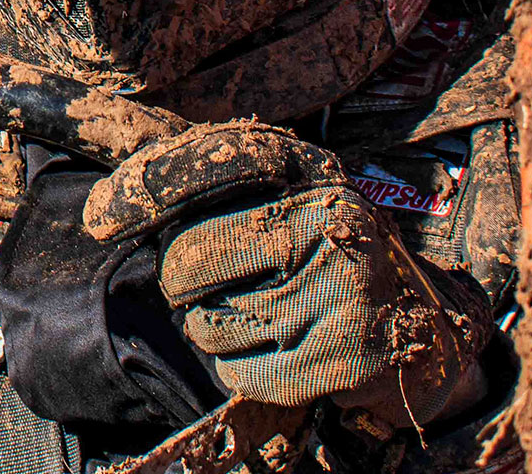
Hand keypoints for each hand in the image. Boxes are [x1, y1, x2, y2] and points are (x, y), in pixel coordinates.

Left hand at [83, 123, 483, 426]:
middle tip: (218, 286)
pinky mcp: (341, 357)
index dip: (151, 186)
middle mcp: (329, 223)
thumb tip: (114, 197)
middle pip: (190, 258)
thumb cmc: (335, 263)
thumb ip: (228, 194)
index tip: (99, 216)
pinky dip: (246, 370)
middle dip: (185, 281)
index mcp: (314, 178)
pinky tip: (285, 355)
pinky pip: (240, 372)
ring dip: (218, 330)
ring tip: (267, 319)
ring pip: (209, 322)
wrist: (433, 332)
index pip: (221, 160)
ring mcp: (338, 291)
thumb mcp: (297, 209)